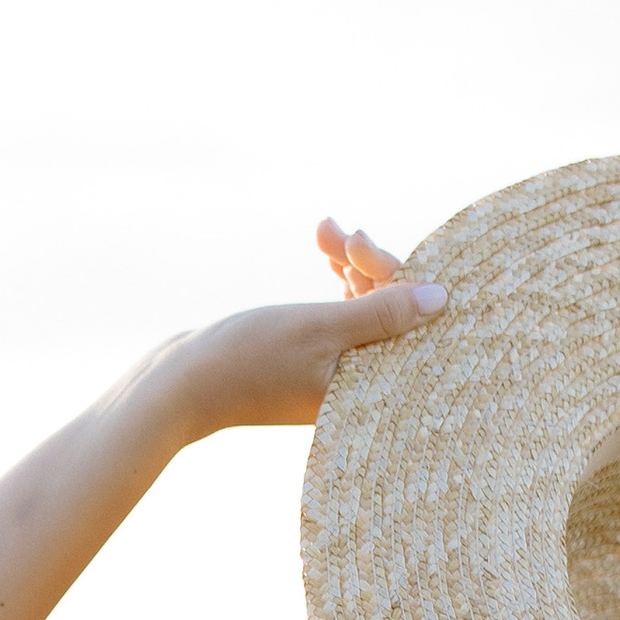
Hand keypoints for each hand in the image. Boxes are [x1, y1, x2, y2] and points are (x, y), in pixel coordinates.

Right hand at [140, 218, 447, 443]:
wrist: (177, 388)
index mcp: (370, 387)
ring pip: (367, 305)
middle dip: (368, 263)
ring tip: (325, 231)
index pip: (409, 319)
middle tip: (335, 231)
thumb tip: (443, 299)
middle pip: (393, 310)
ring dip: (351, 263)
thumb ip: (383, 313)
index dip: (390, 273)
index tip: (357, 243)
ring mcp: (338, 374)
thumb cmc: (245, 362)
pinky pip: (345, 314)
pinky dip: (338, 281)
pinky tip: (326, 250)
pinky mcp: (316, 362)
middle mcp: (360, 385)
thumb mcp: (319, 330)